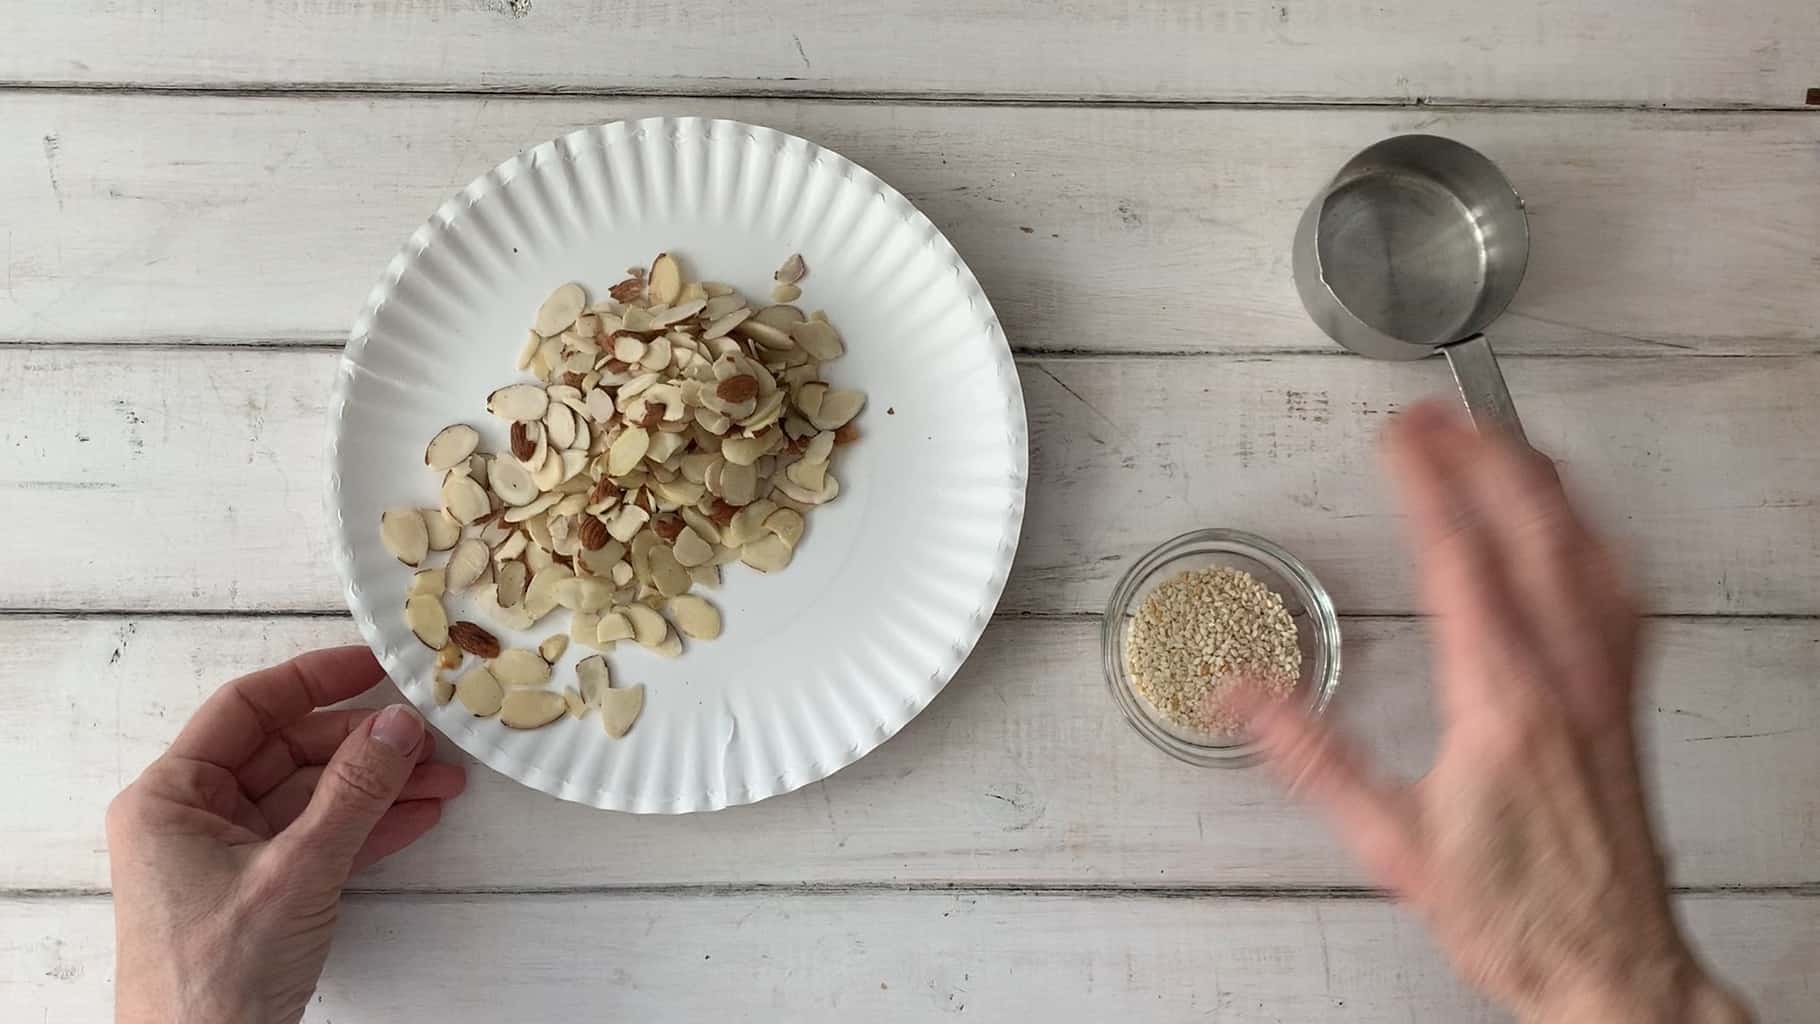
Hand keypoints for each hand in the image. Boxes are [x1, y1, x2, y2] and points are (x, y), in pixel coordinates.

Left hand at [107, 646, 466, 1023]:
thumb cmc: (213, 980)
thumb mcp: (295, 871)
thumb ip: (352, 793)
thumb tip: (398, 726)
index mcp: (171, 797)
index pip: (247, 709)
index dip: (313, 680)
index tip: (375, 664)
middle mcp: (193, 818)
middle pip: (290, 752)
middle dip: (364, 746)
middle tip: (428, 737)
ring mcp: (228, 856)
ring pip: (314, 798)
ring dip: (379, 788)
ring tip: (443, 780)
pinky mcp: (260, 892)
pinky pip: (321, 840)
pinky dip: (369, 828)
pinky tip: (418, 815)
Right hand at [1243, 403, 1749, 1022]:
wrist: (1609, 962)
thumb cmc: (1512, 910)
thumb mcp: (1388, 842)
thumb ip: (1312, 758)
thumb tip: (1242, 695)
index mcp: (1500, 697)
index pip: (1459, 557)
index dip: (1426, 484)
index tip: (1399, 436)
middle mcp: (1565, 673)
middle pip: (1532, 529)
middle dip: (1482, 454)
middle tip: (1436, 412)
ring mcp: (1606, 680)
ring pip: (1586, 549)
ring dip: (1540, 481)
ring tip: (1499, 439)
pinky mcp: (1626, 698)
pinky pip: (1620, 591)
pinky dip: (1592, 535)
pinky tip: (1576, 526)